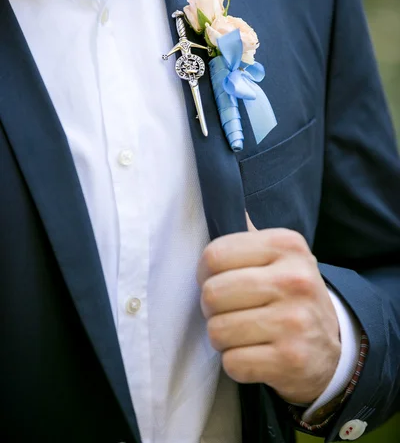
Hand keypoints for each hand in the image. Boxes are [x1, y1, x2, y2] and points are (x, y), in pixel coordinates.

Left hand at [197, 220, 340, 403]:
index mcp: (286, 245)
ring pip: (217, 330)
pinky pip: (232, 362)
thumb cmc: (291, 293)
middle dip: (211, 308)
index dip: (205, 272)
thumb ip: (249, 234)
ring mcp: (294, 321)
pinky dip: (236, 362)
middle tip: (229, 311)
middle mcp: (294, 279)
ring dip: (222, 337)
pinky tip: (255, 353)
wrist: (335, 345)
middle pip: (212, 294)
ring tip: (243, 332)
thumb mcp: (280, 255)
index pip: (214, 255)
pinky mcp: (291, 360)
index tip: (218, 280)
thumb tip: (223, 201)